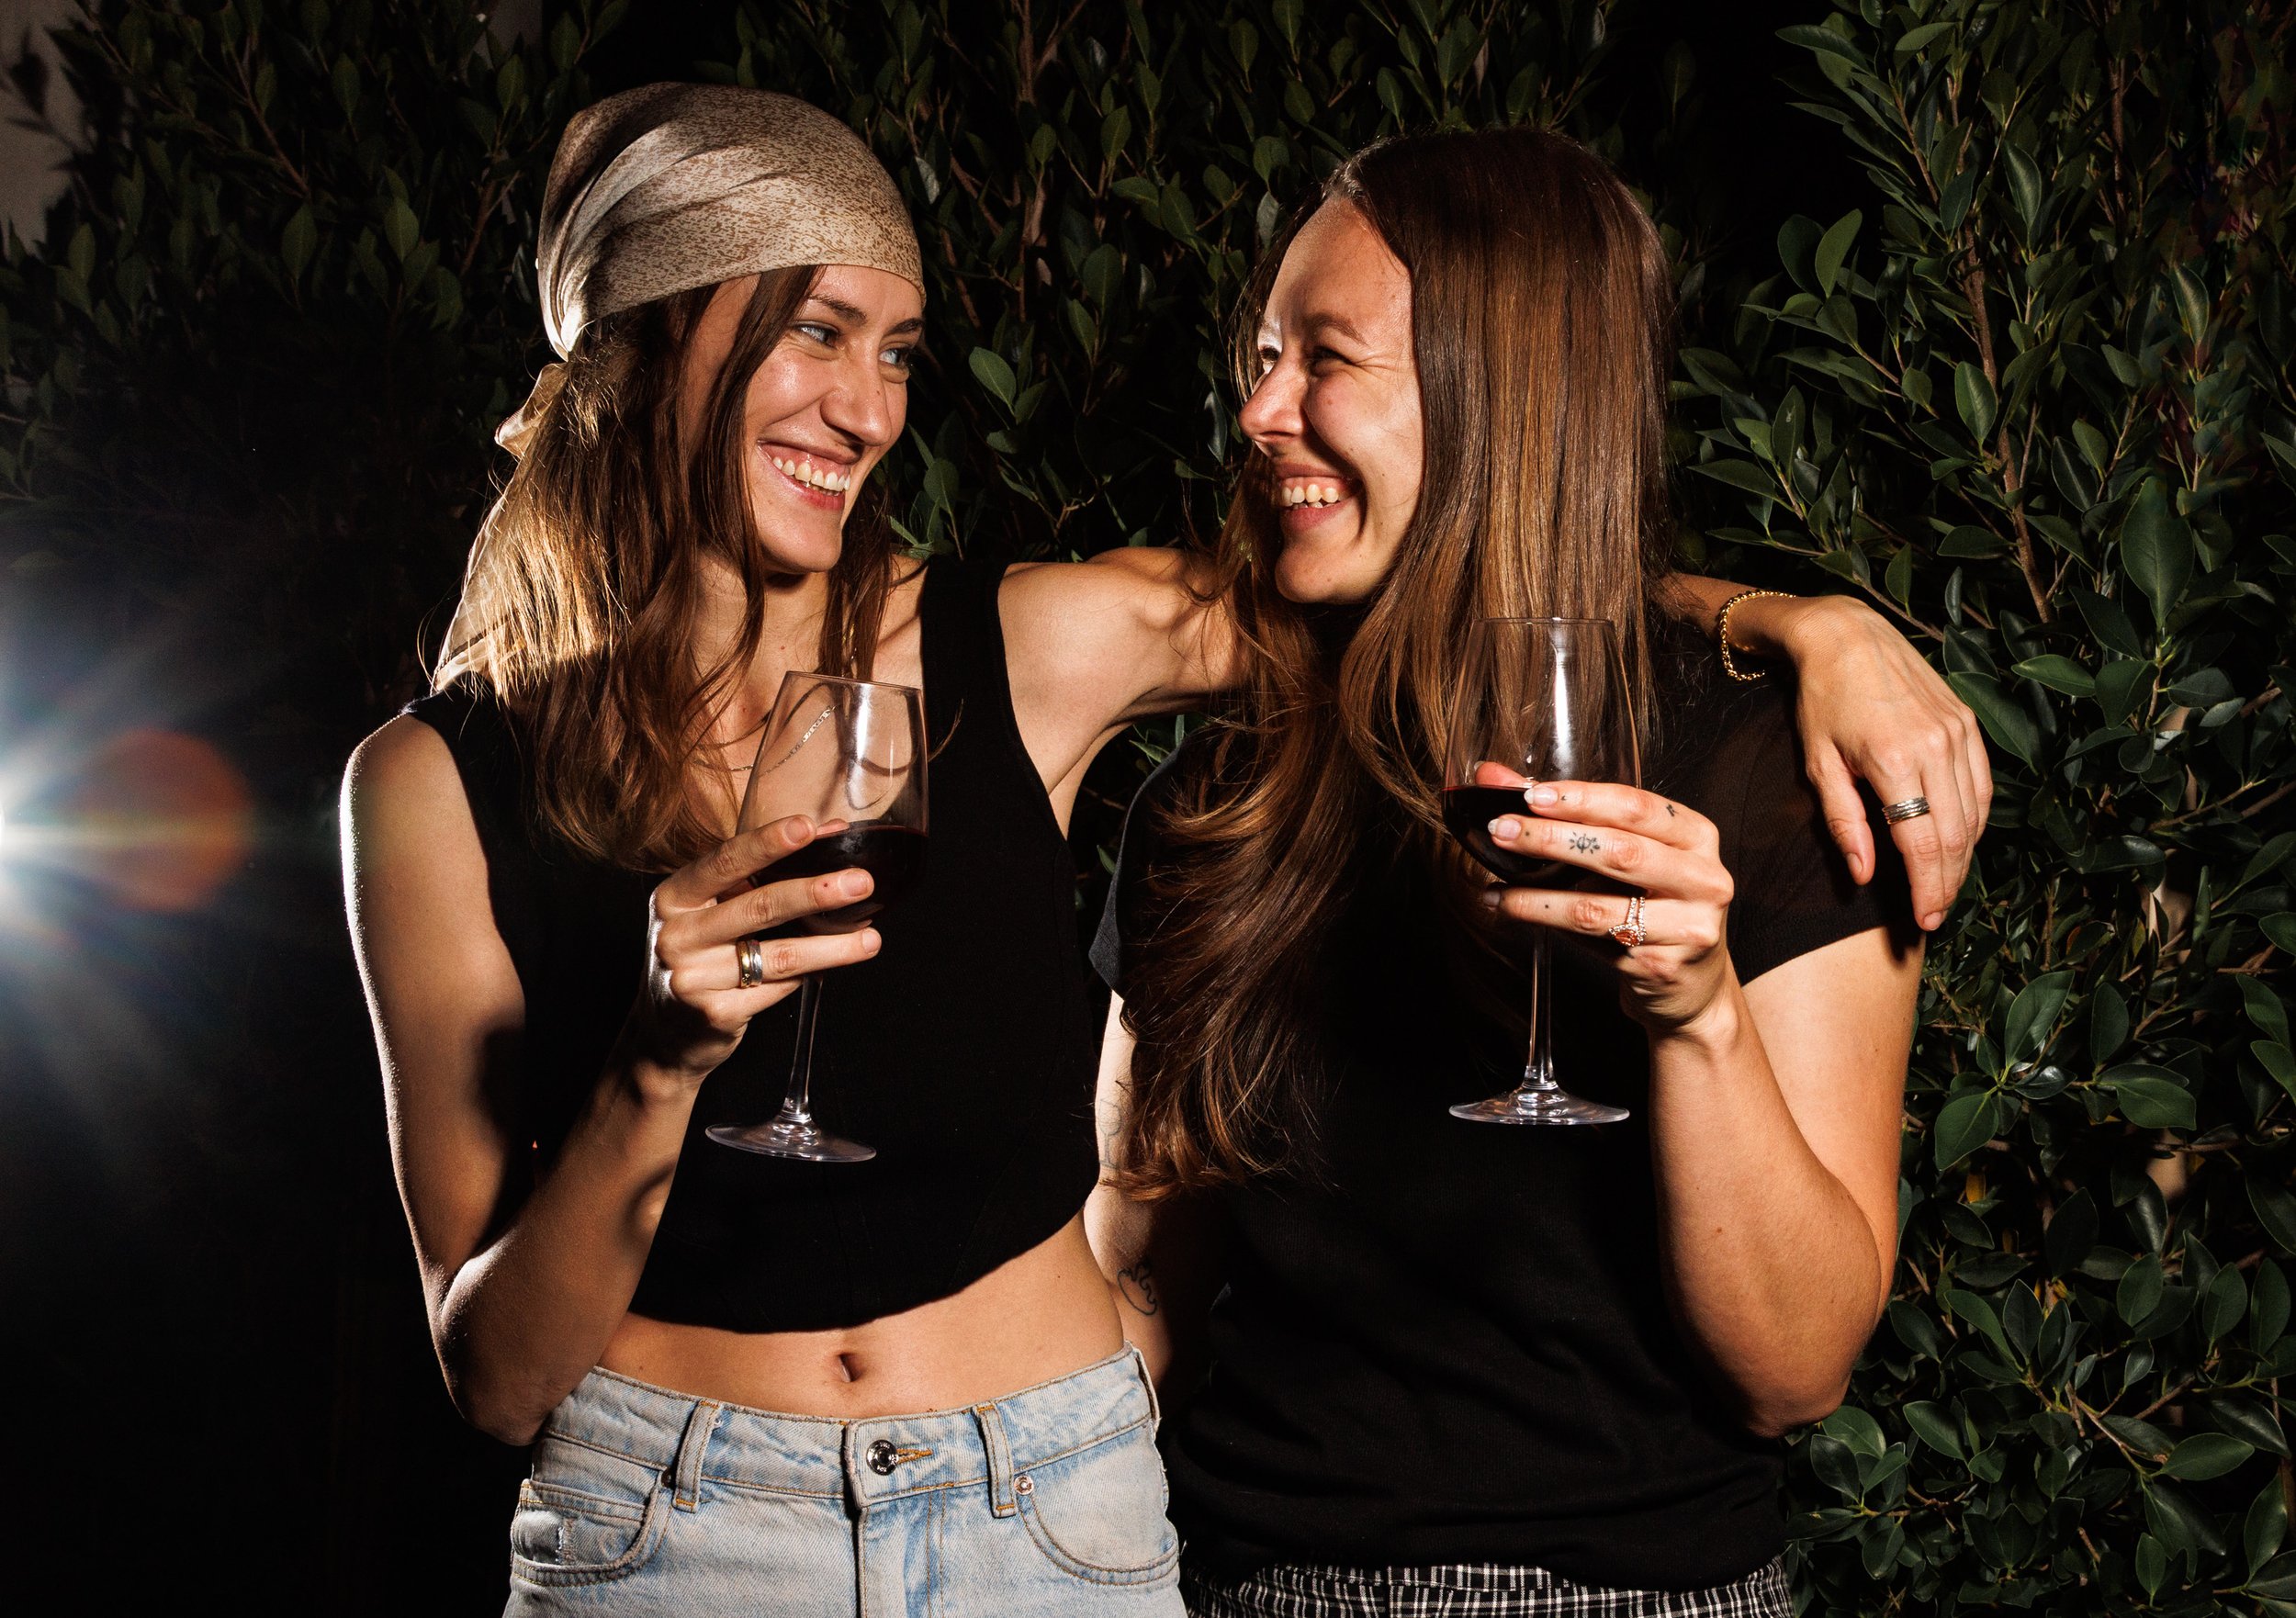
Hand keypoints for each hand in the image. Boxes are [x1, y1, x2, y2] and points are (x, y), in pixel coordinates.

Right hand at [630, 815, 881, 1083]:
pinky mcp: (715, 1014)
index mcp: (674, 898)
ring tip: (869, 939)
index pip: (725, 861)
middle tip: (861, 883)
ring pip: (778, 955)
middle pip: (758, 907)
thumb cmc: (698, 957)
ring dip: (831, 946)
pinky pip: (777, 989)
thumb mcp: (707, 913)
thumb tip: (830, 834)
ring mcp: (693, 978)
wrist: (664, 1036)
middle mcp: (677, 935)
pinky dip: (809, 976)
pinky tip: (832, 967)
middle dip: (815, 892)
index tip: (808, 827)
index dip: (767, 843)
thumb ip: (755, 878)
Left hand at [1477, 774, 1735, 1033]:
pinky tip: (1516, 911)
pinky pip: (1590, 941)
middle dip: (1552, 839)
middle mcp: (1702, 879)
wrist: (1691, 981)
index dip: (1582, 798)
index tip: (1534, 795)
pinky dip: (1546, 923)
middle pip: (1620, 851)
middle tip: (1504, 831)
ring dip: (1536, 895)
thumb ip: (1570, 812)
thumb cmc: (1655, 904)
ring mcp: (1687, 927)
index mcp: (1696, 836)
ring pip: (1597, 906)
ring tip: (1498, 887)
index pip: (1637, 807)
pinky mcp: (1660, 966)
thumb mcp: (1629, 850)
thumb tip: (1499, 779)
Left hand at [1753, 594, 1990, 930]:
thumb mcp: (1818, 764)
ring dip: (1963, 857)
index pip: (1922, 844)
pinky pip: (1982, 785)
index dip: (1927, 889)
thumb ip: (1843, 823)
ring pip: (1975, 814)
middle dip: (1947, 883)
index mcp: (1894, 760)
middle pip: (1954, 836)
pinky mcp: (1968, 722)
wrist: (1847, 636)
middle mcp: (1935, 747)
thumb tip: (1864, 876)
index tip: (1924, 920)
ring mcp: (1958, 732)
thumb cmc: (1822, 701)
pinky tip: (1959, 842)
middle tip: (1935, 916)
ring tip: (1944, 887)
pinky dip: (1975, 820)